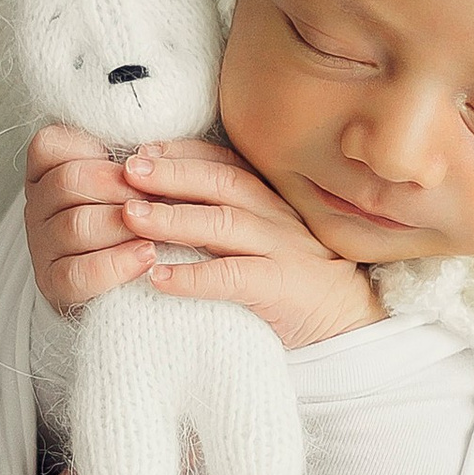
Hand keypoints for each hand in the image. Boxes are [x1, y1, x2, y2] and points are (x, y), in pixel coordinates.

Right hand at [23, 122, 153, 313]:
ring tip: (158, 228)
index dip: (89, 148)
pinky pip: (79, 273)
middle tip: (157, 194)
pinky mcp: (53, 284)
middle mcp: (37, 206)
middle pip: (68, 181)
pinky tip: (147, 256)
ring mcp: (42, 246)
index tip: (128, 162)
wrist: (120, 280)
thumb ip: (133, 162)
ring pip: (76, 225)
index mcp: (47, 172)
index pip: (48, 146)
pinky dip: (117, 263)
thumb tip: (154, 151)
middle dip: (119, 186)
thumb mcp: (128, 180)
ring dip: (124, 224)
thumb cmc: (131, 218)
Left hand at [115, 140, 382, 347]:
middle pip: (222, 183)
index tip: (143, 150)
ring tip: (132, 216)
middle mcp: (276, 217)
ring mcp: (283, 251)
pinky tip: (158, 276)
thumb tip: (158, 201)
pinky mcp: (282, 289)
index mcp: (269, 201)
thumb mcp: (258, 240)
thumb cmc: (288, 281)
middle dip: (172, 173)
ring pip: (225, 224)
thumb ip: (221, 219)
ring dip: (174, 217)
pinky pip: (233, 278)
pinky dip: (193, 277)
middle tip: (127, 172)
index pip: (224, 163)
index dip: (183, 153)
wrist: (345, 324)